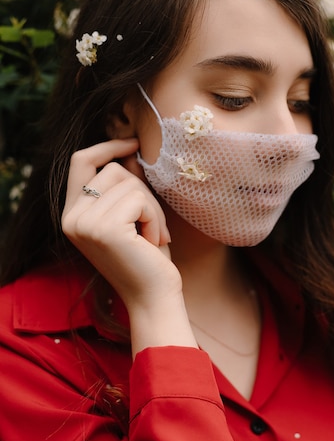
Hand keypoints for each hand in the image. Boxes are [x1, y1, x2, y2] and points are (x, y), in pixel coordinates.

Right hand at [62, 138, 182, 312]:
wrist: (153, 298)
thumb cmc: (146, 258)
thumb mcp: (132, 216)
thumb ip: (125, 185)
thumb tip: (130, 149)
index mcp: (72, 215)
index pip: (80, 162)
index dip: (107, 146)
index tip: (134, 142)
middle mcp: (71, 218)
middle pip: (113, 170)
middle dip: (142, 191)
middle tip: (153, 224)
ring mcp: (84, 223)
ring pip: (130, 183)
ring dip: (152, 208)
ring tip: (152, 236)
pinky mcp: (104, 228)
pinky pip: (139, 199)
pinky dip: (155, 217)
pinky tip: (152, 242)